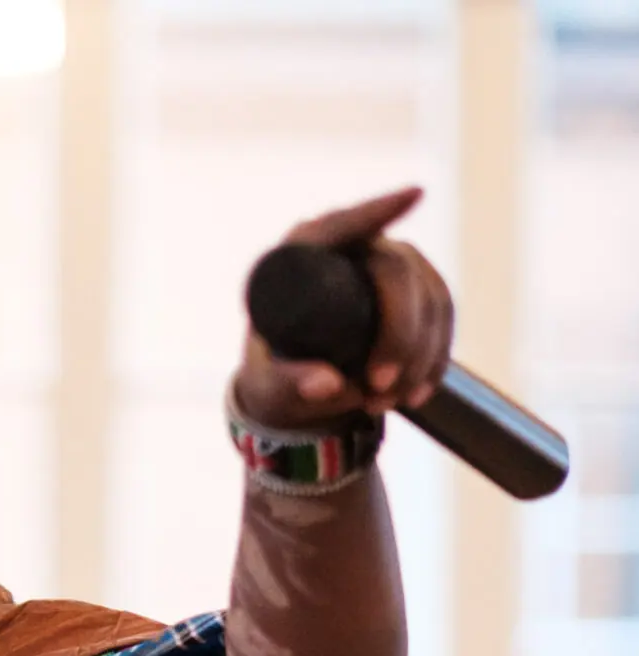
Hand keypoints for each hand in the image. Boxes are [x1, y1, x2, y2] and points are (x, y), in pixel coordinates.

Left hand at [234, 186, 452, 431]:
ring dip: (419, 356)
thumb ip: (289, 382)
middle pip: (398, 271)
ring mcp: (389, 267)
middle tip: (379, 386)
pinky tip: (418, 392)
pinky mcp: (416, 293)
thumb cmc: (272, 375)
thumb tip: (328, 385)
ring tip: (386, 402)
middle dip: (400, 333)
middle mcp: (354, 250)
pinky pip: (442, 317)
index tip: (415, 195)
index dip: (381, 209)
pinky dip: (436, 359)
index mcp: (307, 254)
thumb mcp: (268, 384)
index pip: (346, 222)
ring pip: (430, 298)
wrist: (295, 391)